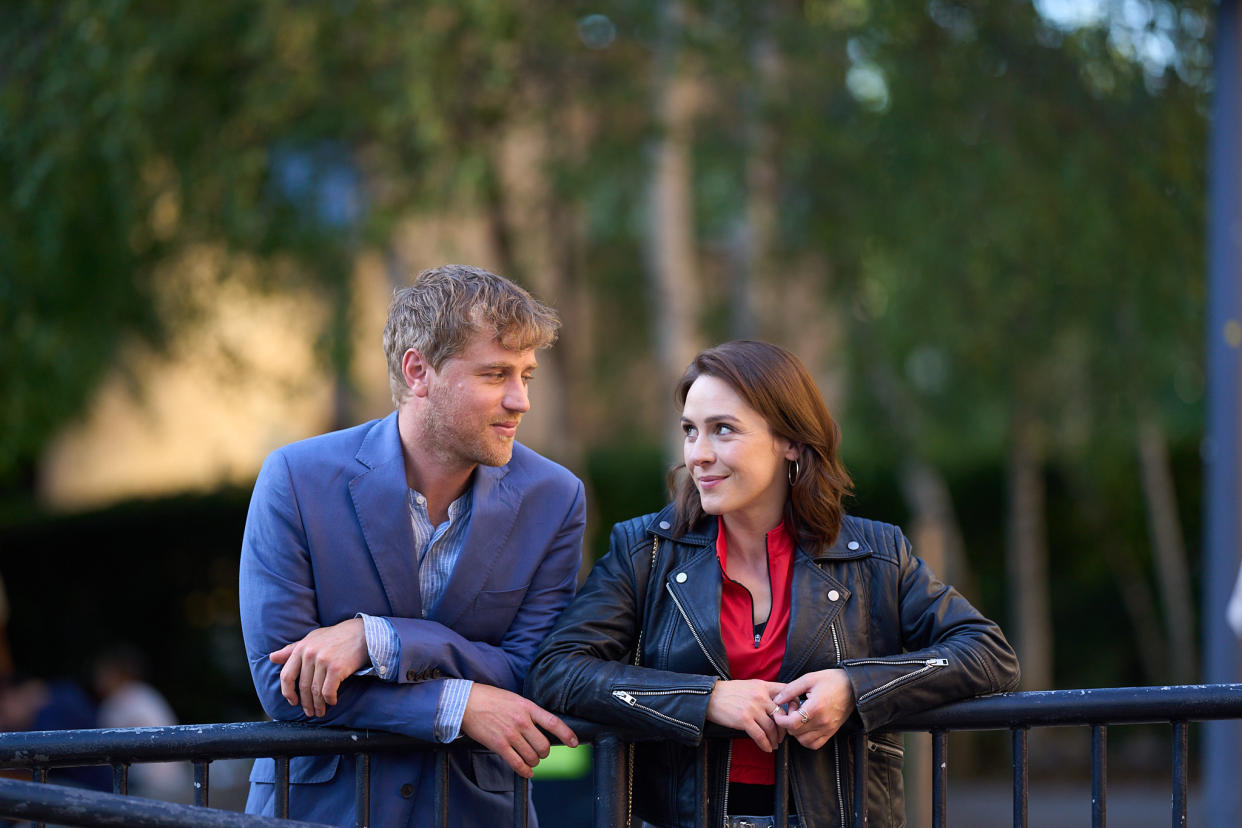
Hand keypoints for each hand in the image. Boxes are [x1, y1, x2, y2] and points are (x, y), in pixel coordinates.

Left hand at [269, 618, 368, 716]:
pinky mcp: (337, 668)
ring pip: (315, 691)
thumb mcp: (312, 639)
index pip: (286, 675)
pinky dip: (329, 700)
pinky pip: (328, 691)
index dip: (288, 692)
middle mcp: (310, 654)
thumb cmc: (336, 637)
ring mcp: (323, 661)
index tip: (293, 701)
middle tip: (309, 712)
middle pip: (303, 686)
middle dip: (305, 703)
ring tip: (320, 712)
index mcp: (301, 648)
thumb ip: (292, 649)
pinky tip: (332, 702)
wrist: (362, 633)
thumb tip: (272, 658)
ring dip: (318, 705)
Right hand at [460, 684, 578, 778]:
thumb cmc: (490, 699)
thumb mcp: (515, 699)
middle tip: (539, 752)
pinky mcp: (499, 744)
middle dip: (543, 753)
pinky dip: (524, 770)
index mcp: (528, 707)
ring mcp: (510, 733)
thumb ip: (528, 712)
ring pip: (532, 756)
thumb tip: (540, 726)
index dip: (567, 734)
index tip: (574, 743)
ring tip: (530, 760)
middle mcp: (522, 721)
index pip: (553, 722)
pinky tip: (526, 771)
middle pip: (544, 745)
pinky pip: (517, 763)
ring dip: (533, 762)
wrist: (466, 702)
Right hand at [705, 679, 785, 752]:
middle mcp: (760, 696)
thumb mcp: (749, 685)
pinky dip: (765, 744)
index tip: (793, 715)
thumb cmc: (729, 692)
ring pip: (772, 728)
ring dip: (775, 739)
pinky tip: (766, 748)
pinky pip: (760, 736)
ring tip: (775, 744)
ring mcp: (752, 708)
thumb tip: (777, 704)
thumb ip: (764, 692)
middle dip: (784, 729)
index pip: (786, 692)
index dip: (794, 705)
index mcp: (762, 686)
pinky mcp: (744, 720)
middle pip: (781, 715)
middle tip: (782, 736)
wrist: (710, 697)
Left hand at [771, 669, 854, 749]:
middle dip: (788, 722)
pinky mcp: (831, 732)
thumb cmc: (832, 680)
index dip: (780, 720)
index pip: (792, 723)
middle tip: (793, 709)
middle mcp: (822, 721)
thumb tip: (776, 700)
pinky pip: (814, 744)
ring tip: (799, 718)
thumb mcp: (808, 679)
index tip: (778, 712)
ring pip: (803, 741)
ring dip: (796, 732)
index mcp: (815, 707)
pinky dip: (806, 739)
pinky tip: (805, 727)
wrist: (853, 687)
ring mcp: (828, 729)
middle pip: (795, 733)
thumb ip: (790, 690)